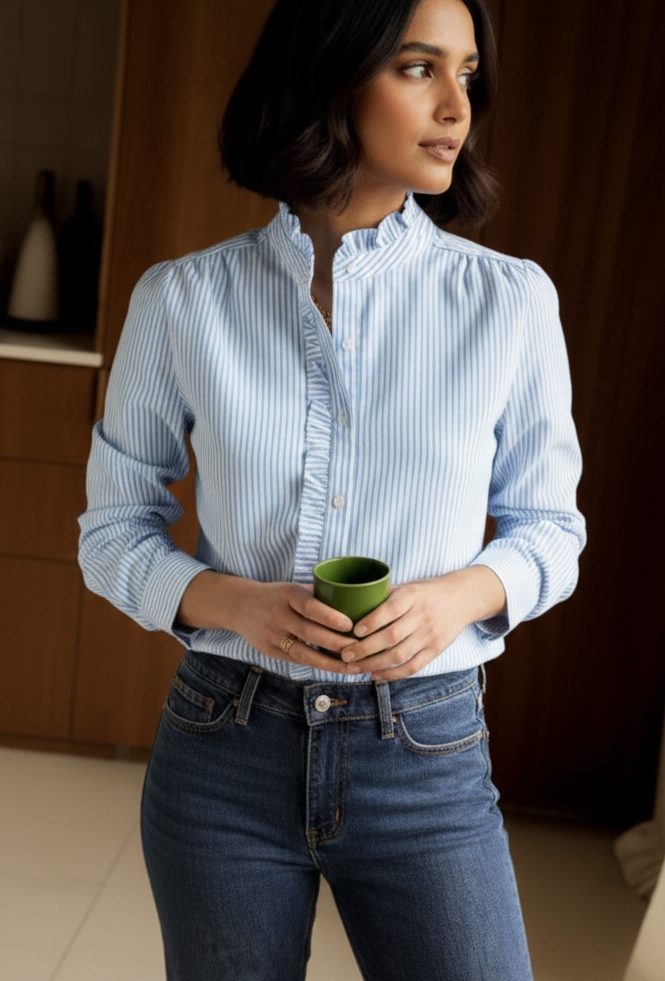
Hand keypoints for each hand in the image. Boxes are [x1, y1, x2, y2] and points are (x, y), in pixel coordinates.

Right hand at [177, 571, 357, 673]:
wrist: (240, 606)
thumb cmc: (278, 596)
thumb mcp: (294, 588)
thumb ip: (319, 595)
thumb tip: (356, 602)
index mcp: (287, 594)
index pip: (309, 606)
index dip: (330, 617)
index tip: (350, 625)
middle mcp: (278, 615)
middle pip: (309, 633)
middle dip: (336, 643)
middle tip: (360, 650)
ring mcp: (272, 635)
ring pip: (303, 652)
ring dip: (329, 662)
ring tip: (352, 667)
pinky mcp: (269, 650)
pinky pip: (296, 660)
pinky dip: (316, 664)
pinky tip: (335, 668)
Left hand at [337, 566, 506, 680]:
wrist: (463, 599)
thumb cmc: (426, 592)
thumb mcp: (408, 586)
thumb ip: (384, 595)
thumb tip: (351, 604)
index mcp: (413, 596)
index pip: (390, 609)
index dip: (371, 621)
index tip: (353, 630)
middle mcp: (422, 616)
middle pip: (391, 636)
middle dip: (365, 648)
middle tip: (345, 655)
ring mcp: (430, 635)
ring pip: (399, 655)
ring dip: (374, 664)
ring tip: (355, 668)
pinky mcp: (435, 650)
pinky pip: (412, 667)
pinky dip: (392, 674)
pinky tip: (375, 674)